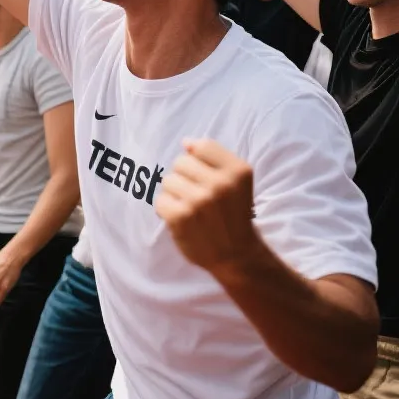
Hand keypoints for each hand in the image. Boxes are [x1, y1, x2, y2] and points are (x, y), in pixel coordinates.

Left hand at [155, 138, 260, 274]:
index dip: (199, 161)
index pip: (202, 146)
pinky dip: (167, 211)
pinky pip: (160, 200)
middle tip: (199, 197)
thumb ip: (213, 158)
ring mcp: (200, 200)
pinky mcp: (181, 217)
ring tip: (191, 209)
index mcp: (238, 171)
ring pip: (168, 180)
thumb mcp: (236, 181)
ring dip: (175, 195)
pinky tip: (182, 219)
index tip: (206, 177)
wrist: (237, 256)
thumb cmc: (234, 214)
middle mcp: (221, 184)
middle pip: (181, 162)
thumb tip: (186, 142)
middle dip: (186, 178)